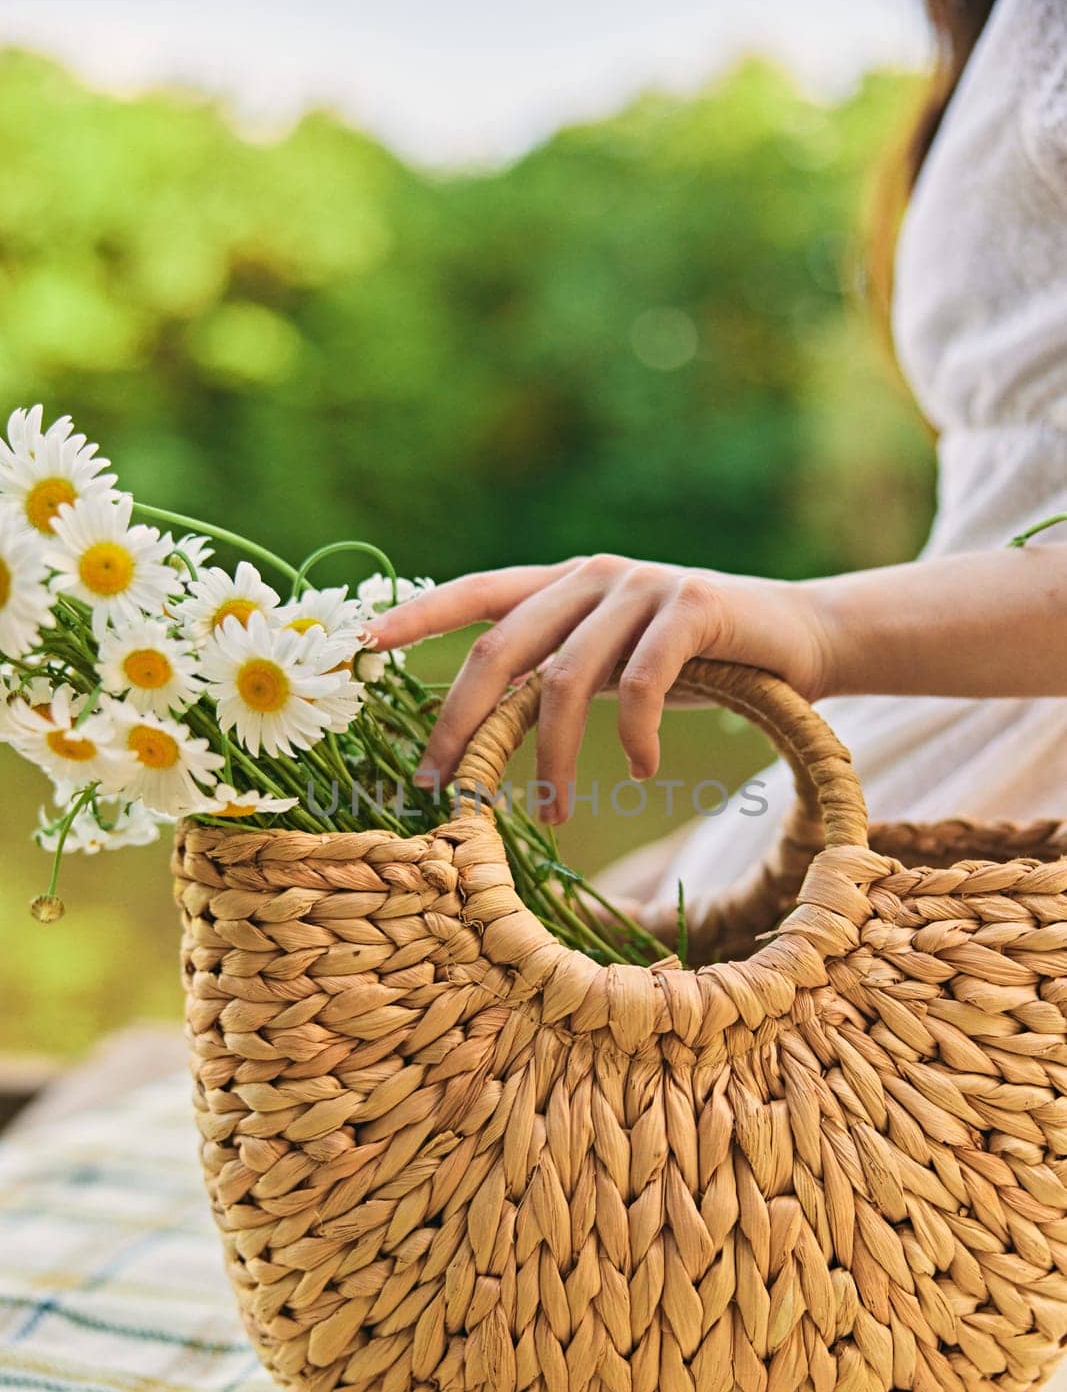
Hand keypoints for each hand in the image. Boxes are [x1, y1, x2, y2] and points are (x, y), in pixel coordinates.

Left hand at [366, 554, 831, 822]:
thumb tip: (481, 721)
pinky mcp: (693, 609)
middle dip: (463, 721)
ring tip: (552, 816)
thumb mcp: (614, 661)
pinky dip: (633, 737)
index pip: (476, 591)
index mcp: (565, 583)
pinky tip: (643, 772)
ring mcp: (643, 587)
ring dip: (552, 759)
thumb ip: (557, 669)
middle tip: (444, 786)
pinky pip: (640, 684)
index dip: (417, 615)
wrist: (801, 637)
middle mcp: (594, 575)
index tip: (361, 644)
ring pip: (567, 679)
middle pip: (502, 646)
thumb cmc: (697, 662)